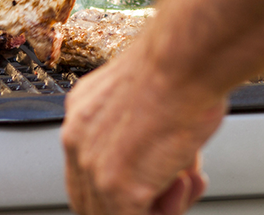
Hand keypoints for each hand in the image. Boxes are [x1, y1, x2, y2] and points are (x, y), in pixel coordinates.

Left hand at [61, 47, 225, 214]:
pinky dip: (172, 208)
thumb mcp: (142, 96)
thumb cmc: (177, 70)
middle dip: (139, 202)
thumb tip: (165, 166)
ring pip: (116, 213)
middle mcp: (76, 138)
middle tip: (175, 184)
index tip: (155, 180)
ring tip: (186, 176)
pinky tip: (187, 179)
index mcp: (80, 111)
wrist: (181, 63)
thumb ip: (137, 130)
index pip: (85, 168)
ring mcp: (92, 166)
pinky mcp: (116, 189)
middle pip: (93, 199)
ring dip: (160, 206)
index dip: (122, 182)